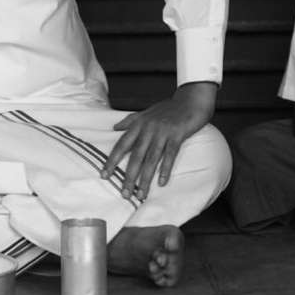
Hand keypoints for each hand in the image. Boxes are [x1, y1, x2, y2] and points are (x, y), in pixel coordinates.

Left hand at [103, 81, 216, 198]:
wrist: (191, 99)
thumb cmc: (168, 108)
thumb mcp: (146, 113)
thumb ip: (130, 121)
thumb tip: (114, 128)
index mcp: (138, 125)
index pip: (121, 145)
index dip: (112, 161)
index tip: (104, 175)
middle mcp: (148, 129)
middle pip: (135, 156)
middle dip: (128, 176)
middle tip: (124, 194)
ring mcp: (162, 132)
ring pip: (151, 159)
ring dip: (145, 178)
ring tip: (140, 194)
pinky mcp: (177, 135)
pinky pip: (170, 155)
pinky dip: (165, 169)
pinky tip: (161, 183)